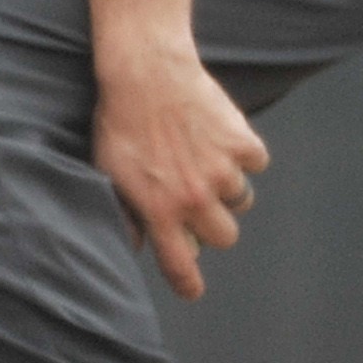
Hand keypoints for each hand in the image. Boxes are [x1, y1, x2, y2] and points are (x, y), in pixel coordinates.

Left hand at [94, 38, 268, 301]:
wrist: (145, 72)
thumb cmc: (119, 122)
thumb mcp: (107, 170)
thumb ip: (124, 212)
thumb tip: (132, 244)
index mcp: (159, 209)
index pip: (179, 263)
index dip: (187, 282)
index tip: (192, 290)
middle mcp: (194, 197)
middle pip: (225, 237)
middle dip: (213, 224)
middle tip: (197, 200)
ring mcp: (223, 171)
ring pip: (241, 199)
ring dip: (227, 186)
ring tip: (200, 157)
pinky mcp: (243, 143)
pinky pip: (255, 162)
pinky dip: (243, 152)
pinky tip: (217, 134)